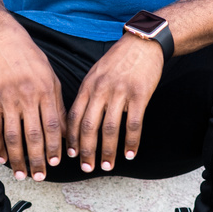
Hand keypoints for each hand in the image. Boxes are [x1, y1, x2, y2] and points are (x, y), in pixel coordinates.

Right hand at [0, 26, 66, 180]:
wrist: (4, 42)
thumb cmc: (32, 61)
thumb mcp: (52, 79)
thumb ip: (58, 107)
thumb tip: (65, 136)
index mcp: (45, 91)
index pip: (52, 126)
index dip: (54, 148)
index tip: (55, 164)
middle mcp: (27, 96)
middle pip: (33, 136)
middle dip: (37, 160)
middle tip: (39, 177)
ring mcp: (7, 99)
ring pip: (12, 136)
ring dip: (17, 159)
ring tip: (21, 174)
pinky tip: (2, 158)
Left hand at [67, 33, 163, 172]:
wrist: (141, 43)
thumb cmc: (117, 60)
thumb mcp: (95, 73)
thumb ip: (87, 94)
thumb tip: (78, 119)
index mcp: (88, 85)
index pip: (75, 116)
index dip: (72, 138)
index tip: (71, 155)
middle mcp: (101, 89)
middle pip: (89, 125)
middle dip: (87, 150)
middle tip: (87, 168)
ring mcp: (120, 92)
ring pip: (110, 128)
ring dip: (108, 150)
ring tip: (107, 166)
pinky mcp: (139, 94)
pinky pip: (133, 123)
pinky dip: (131, 142)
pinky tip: (130, 154)